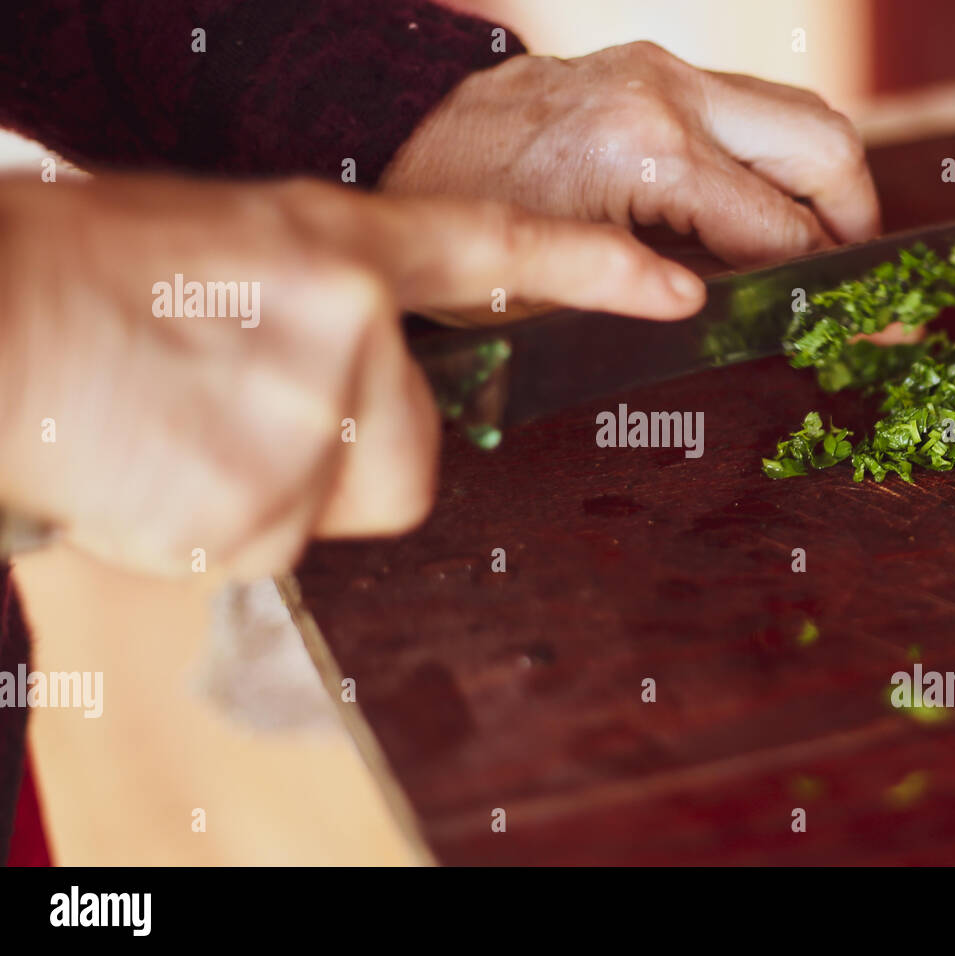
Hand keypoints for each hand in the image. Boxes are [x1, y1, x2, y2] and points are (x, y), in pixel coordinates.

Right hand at [0, 174, 704, 577]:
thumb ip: (321, 304)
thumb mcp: (226, 250)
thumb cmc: (90, 277)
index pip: (497, 253)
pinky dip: (220, 522)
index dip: (594, 269)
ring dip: (279, 488)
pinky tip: (161, 466)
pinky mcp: (261, 509)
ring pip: (345, 502)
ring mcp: (309, 421)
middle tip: (250, 416)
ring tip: (188, 430)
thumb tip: (364, 366)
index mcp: (336, 247)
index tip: (674, 291)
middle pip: (416, 453)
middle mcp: (347, 328)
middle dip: (354, 456)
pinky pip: (273, 545)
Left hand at [381, 41, 880, 267]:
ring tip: (819, 248)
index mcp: (648, 156)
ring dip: (822, 179)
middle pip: (822, 141)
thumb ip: (658, 292)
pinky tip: (760, 209)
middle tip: (856, 279)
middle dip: (857, 216)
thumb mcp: (555, 290)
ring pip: (794, 111)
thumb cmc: (459, 229)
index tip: (874, 323)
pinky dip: (773, 156)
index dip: (837, 287)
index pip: (784, 231)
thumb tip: (739, 313)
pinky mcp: (649, 66)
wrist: (394, 145)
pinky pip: (747, 106)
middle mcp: (669, 95)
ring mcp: (661, 70)